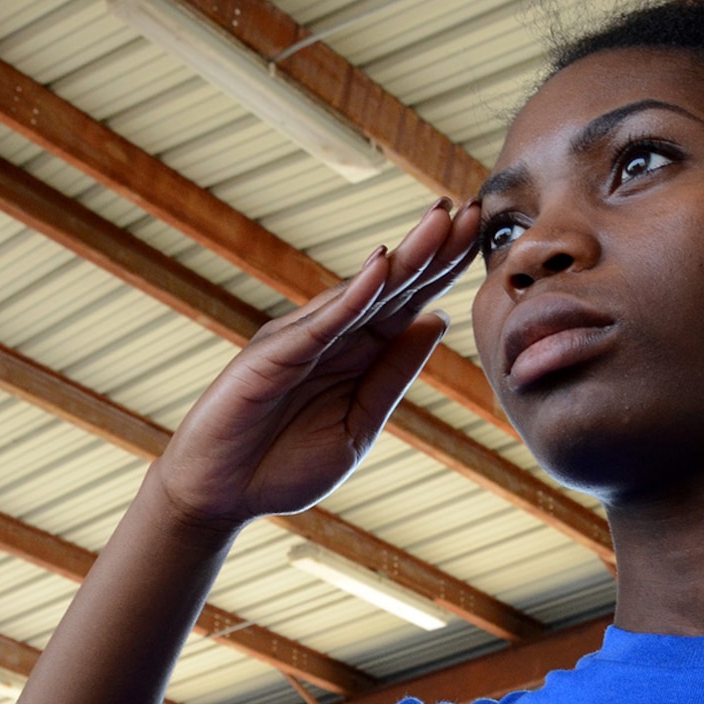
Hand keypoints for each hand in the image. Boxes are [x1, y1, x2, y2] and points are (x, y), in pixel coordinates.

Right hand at [153, 198, 481, 529]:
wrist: (220, 495)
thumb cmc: (282, 464)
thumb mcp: (358, 425)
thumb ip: (394, 374)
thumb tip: (439, 320)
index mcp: (358, 353)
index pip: (410, 302)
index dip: (445, 268)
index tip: (482, 232)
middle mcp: (333, 335)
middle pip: (393, 285)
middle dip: (433, 247)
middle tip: (472, 208)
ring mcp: (301, 340)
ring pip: (361, 293)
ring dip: (403, 257)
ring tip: (440, 220)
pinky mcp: (272, 356)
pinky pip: (320, 323)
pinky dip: (351, 296)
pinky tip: (380, 268)